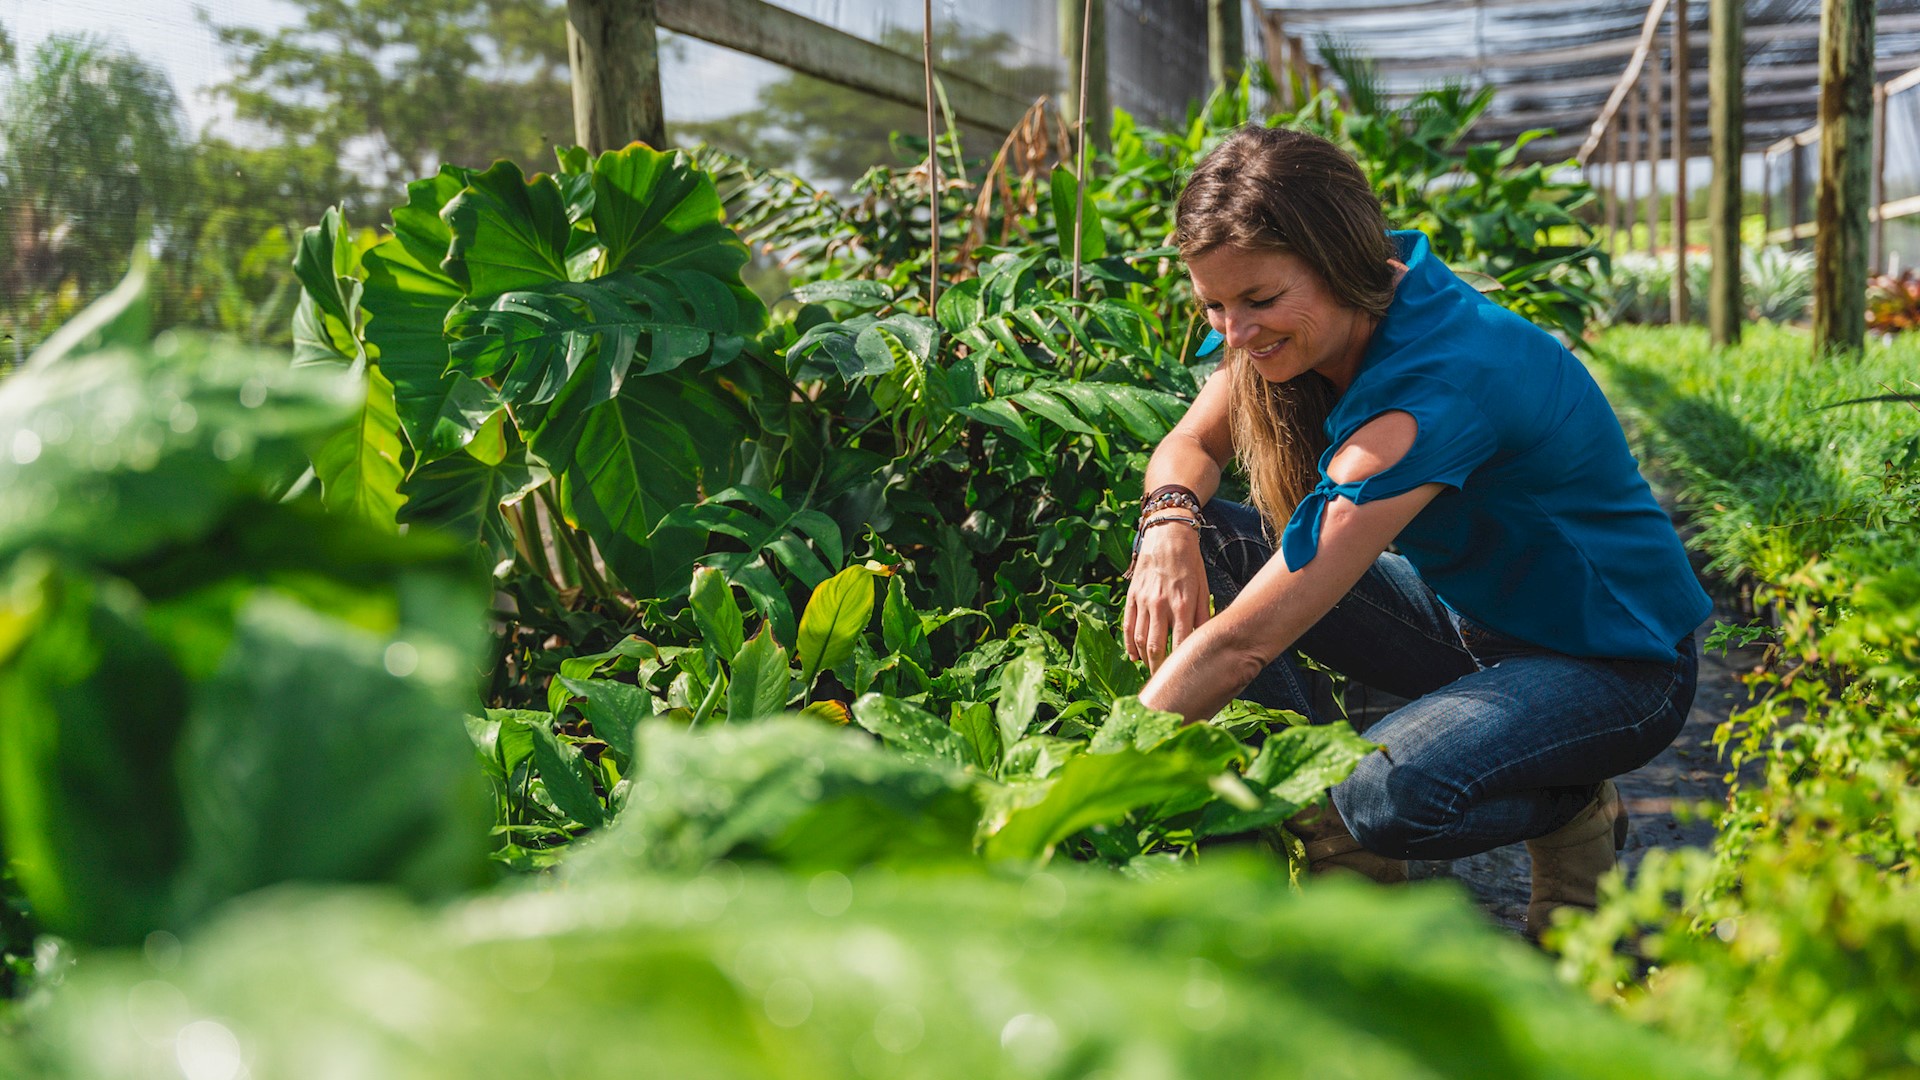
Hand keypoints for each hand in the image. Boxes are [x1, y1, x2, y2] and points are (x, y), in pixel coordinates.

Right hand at [1122, 521, 1210, 672]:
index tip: (1183, 678)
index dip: (1180, 664)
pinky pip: (1127, 626)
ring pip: (1139, 639)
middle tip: (1164, 683)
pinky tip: (1133, 657)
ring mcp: (1143, 601)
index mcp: (1183, 604)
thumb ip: (1204, 616)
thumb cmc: (1190, 563)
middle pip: (1156, 647)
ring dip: (1144, 659)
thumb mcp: (1204, 588)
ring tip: (1151, 671)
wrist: (1167, 536)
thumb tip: (1204, 640)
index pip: (1180, 644)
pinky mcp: (1132, 596)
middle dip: (1159, 668)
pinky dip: (1128, 645)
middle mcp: (1161, 605)